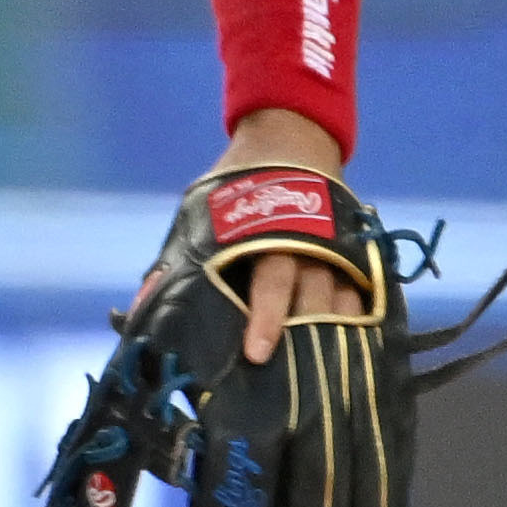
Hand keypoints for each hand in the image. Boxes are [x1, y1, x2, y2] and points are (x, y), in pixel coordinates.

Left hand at [119, 110, 376, 348]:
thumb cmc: (237, 186)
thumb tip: (144, 304)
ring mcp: (333, 244)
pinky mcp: (353, 247)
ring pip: (339, 294)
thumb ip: (177, 258)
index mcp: (264, 233)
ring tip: (325, 369)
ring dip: (332, 332)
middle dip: (299, 333)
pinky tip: (355, 346)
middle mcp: (304, 240)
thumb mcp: (202, 211)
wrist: (290, 137)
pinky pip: (362, 287)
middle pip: (309, 293)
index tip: (257, 354)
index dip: (264, 319)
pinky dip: (359, 317)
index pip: (268, 282)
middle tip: (291, 370)